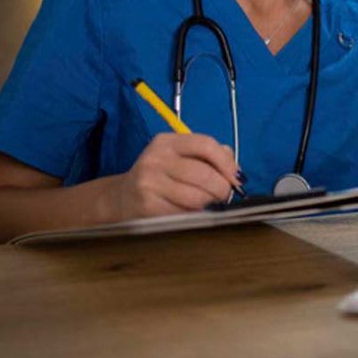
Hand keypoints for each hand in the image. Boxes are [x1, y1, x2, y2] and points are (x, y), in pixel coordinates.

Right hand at [110, 133, 243, 219]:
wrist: (121, 199)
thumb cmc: (160, 177)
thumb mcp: (179, 158)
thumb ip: (209, 157)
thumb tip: (236, 172)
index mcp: (166, 142)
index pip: (205, 145)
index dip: (227, 163)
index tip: (236, 178)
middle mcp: (155, 159)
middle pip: (204, 174)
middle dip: (222, 188)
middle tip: (224, 196)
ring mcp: (149, 183)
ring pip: (197, 197)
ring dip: (209, 204)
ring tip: (207, 205)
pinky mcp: (147, 207)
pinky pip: (184, 214)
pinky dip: (195, 216)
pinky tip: (191, 214)